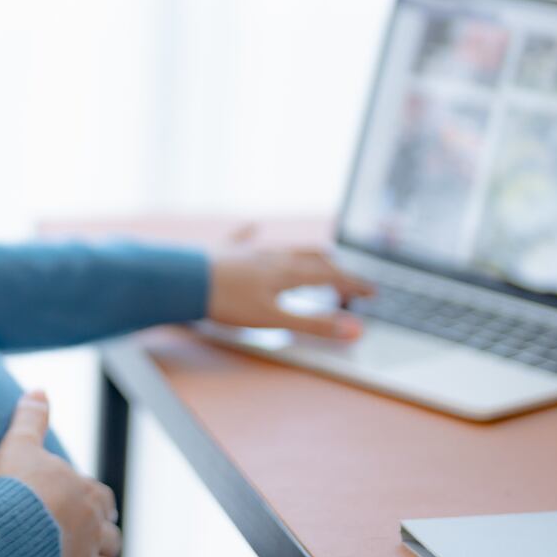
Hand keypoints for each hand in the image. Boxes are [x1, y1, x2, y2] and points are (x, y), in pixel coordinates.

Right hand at [0, 390, 121, 556]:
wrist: (3, 534)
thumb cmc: (12, 488)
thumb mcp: (18, 444)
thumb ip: (31, 418)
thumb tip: (38, 389)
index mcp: (86, 495)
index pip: (104, 500)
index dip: (100, 506)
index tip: (95, 510)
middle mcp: (93, 531)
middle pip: (111, 539)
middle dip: (106, 544)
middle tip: (97, 548)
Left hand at [207, 224, 375, 339]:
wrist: (183, 280)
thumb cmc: (227, 302)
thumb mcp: (275, 320)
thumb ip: (314, 325)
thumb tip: (355, 330)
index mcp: (288, 273)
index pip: (330, 276)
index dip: (353, 285)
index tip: (372, 292)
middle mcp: (273, 256)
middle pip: (312, 258)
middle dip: (334, 269)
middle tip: (348, 280)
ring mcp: (249, 250)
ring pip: (285, 248)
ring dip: (306, 253)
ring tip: (319, 256)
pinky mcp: (225, 250)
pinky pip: (242, 237)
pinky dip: (252, 233)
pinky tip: (254, 225)